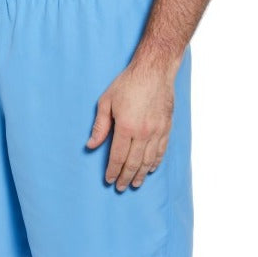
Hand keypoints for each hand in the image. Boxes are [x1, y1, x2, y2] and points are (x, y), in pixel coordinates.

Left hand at [85, 61, 174, 190]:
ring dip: (141, 174)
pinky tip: (151, 169)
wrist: (154, 70)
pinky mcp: (166, 126)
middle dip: (125, 177)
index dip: (112, 170)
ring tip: (135, 183)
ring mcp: (157, 130)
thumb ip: (100, 126)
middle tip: (120, 187)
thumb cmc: (128, 83)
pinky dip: (156, 162)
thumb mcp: (106, 101)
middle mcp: (143, 132)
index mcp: (126, 127)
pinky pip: (162, 150)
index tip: (108, 180)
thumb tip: (91, 145)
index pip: (118, 156)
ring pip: (149, 160)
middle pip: (134, 162)